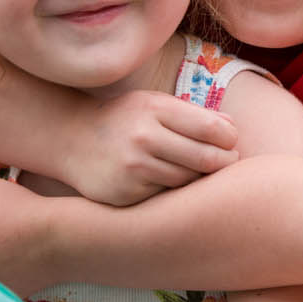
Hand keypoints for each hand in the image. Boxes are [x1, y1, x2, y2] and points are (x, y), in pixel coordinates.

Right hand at [67, 91, 239, 205]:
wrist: (70, 139)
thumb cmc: (123, 119)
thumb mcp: (154, 105)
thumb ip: (193, 115)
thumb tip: (232, 128)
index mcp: (155, 109)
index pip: (213, 129)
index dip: (230, 139)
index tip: (229, 143)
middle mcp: (144, 137)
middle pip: (207, 159)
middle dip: (224, 162)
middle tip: (226, 162)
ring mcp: (134, 167)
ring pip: (188, 181)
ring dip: (198, 179)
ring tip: (195, 170)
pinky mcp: (126, 193)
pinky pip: (165, 196)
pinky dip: (172, 192)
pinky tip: (167, 181)